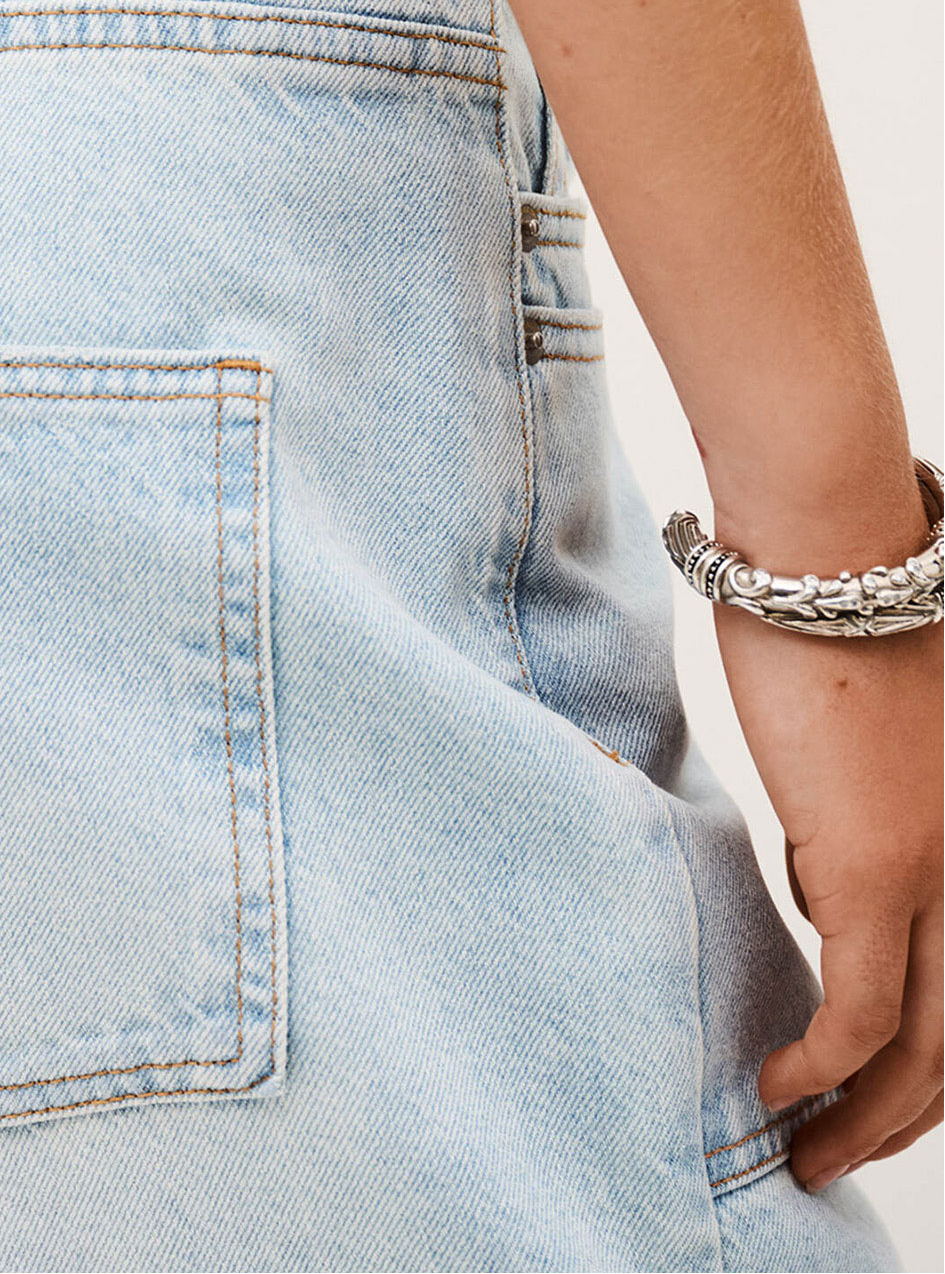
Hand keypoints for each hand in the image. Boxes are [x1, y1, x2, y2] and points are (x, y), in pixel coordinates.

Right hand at [712, 595, 941, 1191]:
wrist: (830, 552)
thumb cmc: (829, 609)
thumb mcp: (861, 734)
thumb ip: (857, 810)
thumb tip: (818, 870)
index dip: (931, 1059)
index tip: (870, 1092)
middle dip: (906, 1117)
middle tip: (841, 1155)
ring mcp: (942, 871)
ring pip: (928, 1048)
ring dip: (868, 1119)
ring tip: (806, 1151)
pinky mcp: (878, 868)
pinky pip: (862, 1012)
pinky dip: (826, 1071)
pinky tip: (779, 1090)